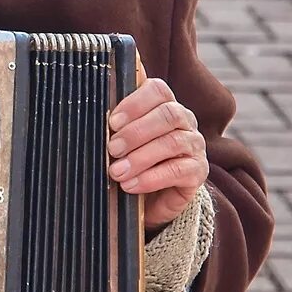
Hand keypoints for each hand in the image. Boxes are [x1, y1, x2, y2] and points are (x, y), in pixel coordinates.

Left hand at [107, 77, 207, 230]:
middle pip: (168, 114)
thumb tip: (93, 112)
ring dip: (140, 157)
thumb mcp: (120, 142)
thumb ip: (113, 125)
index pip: (157, 90)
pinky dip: (150, 178)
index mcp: (164, 105)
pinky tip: (130, 185)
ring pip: (173, 142)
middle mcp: (184, 121)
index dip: (134, 103)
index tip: (112, 122)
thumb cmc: (131, 162)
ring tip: (117, 171)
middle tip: (112, 148)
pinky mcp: (198, 171)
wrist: (147, 201)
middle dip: (135, 132)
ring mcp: (194, 145)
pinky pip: (178, 171)